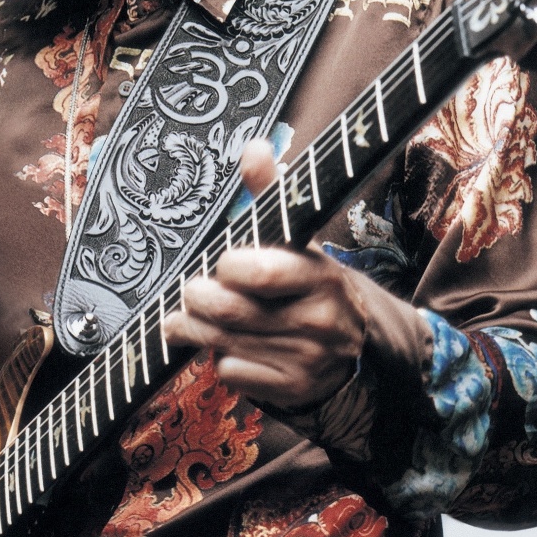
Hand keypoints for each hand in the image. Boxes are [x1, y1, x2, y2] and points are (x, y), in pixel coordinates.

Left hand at [163, 140, 365, 412]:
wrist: (352, 352)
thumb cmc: (308, 288)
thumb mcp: (297, 243)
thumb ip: (270, 197)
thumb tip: (254, 147)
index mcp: (320, 275)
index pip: (258, 271)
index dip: (226, 266)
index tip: (222, 262)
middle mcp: (317, 319)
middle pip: (229, 310)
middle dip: (197, 299)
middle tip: (191, 291)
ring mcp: (306, 359)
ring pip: (223, 342)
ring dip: (193, 329)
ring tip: (184, 318)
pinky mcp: (292, 389)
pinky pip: (232, 373)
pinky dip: (220, 361)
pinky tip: (226, 348)